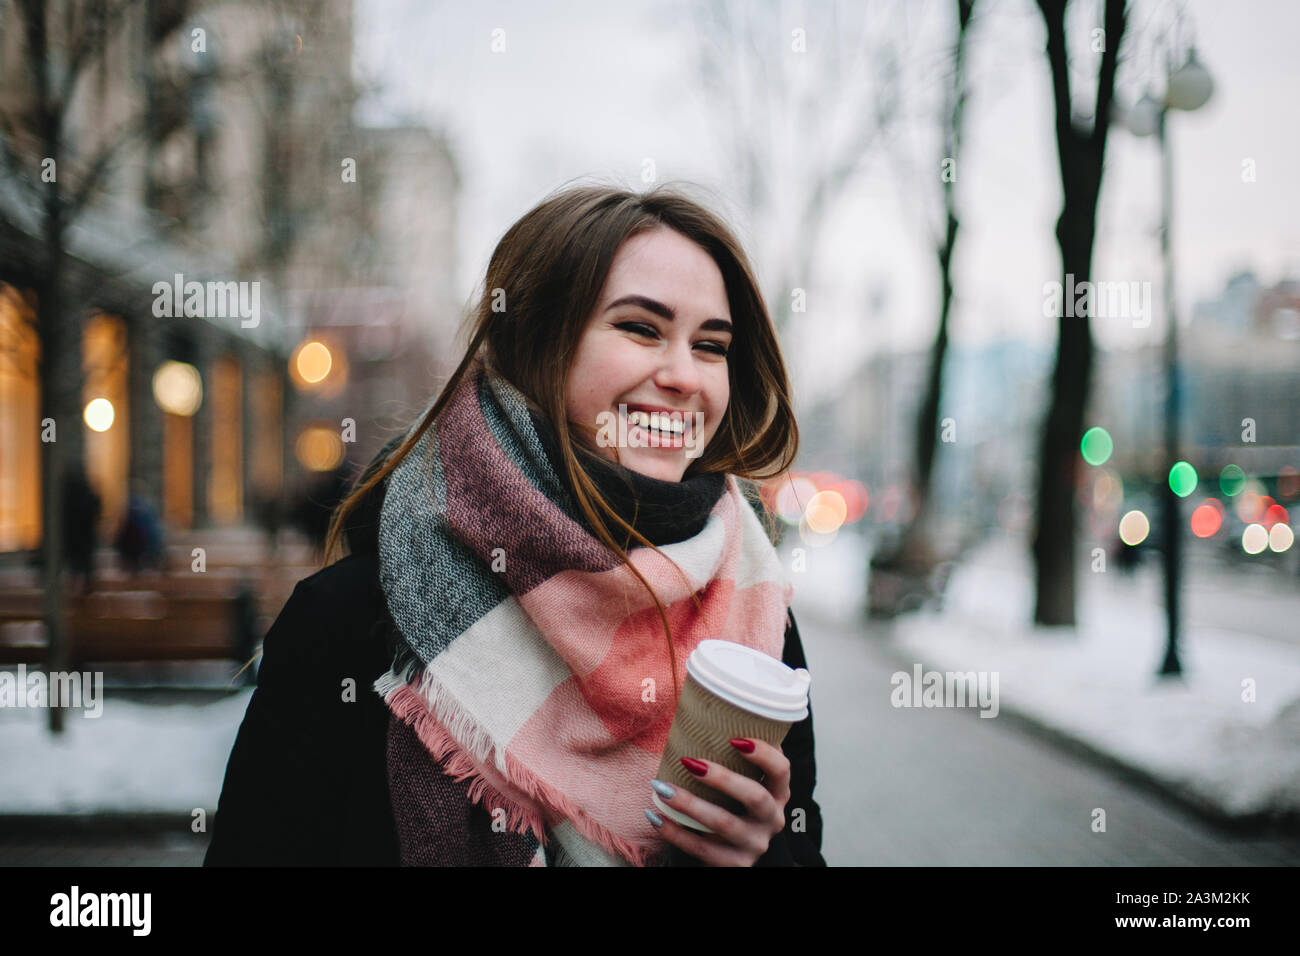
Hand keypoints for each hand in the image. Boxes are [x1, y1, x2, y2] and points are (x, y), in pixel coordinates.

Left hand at [646, 738, 789, 866]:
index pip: (782, 771)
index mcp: (778, 793)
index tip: (735, 739)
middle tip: (690, 762)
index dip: (763, 754)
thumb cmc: (732, 805)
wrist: (731, 853)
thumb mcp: (743, 783)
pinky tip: (655, 816)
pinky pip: (702, 849)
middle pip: (755, 797)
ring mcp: (754, 845)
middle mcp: (772, 820)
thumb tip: (699, 708)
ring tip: (661, 787)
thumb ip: (733, 755)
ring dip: (689, 804)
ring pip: (723, 823)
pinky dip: (674, 832)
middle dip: (722, 778)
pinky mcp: (734, 864)